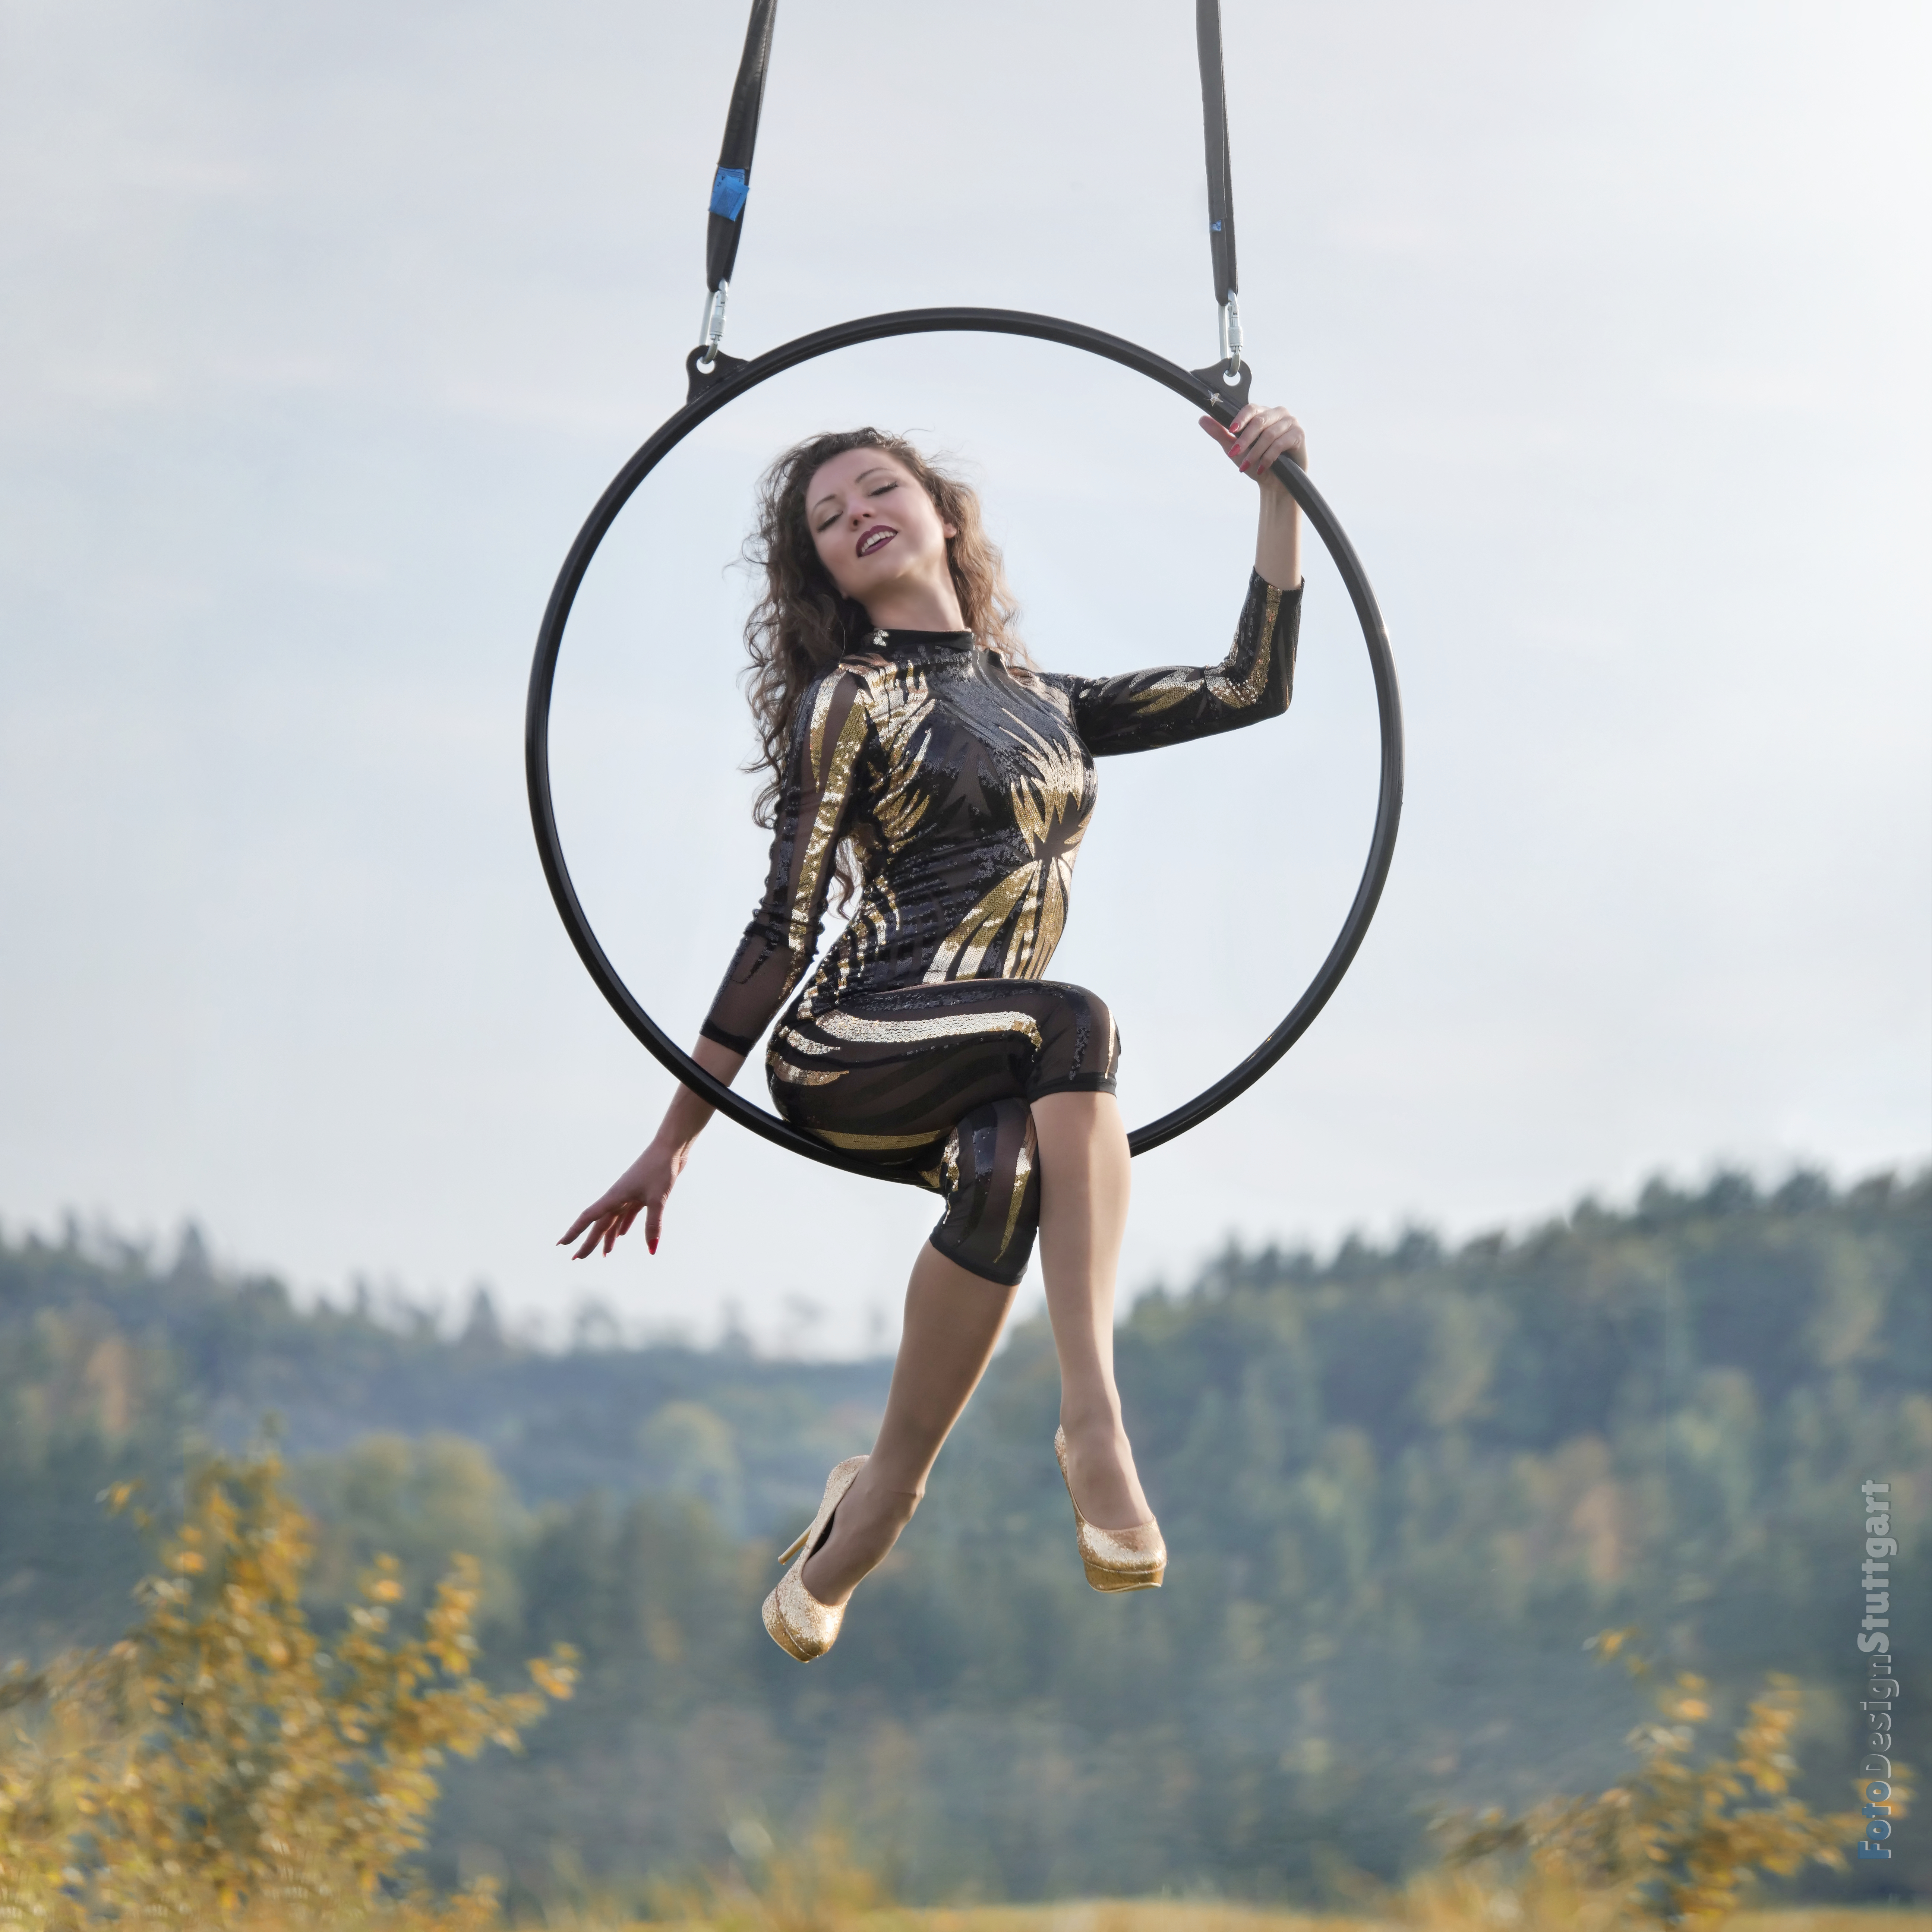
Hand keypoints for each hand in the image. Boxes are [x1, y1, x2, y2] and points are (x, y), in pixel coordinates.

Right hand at [559, 1138, 687, 1259]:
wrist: (671, 1148)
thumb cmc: (661, 1169)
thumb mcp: (657, 1199)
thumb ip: (653, 1224)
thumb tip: (652, 1250)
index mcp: (614, 1196)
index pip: (589, 1218)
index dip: (574, 1232)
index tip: (561, 1244)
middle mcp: (618, 1196)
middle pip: (600, 1224)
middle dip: (589, 1242)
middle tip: (577, 1259)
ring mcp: (629, 1194)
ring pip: (614, 1220)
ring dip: (608, 1237)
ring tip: (604, 1254)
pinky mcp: (641, 1193)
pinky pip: (628, 1213)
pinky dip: (624, 1225)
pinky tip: (621, 1235)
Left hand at [1198, 402, 1305, 490]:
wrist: (1277, 484)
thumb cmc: (1257, 463)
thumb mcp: (1236, 449)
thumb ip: (1221, 433)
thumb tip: (1202, 419)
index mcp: (1263, 412)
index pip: (1251, 408)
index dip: (1241, 418)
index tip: (1231, 430)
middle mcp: (1279, 413)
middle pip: (1259, 421)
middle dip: (1245, 440)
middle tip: (1233, 454)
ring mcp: (1291, 422)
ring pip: (1269, 434)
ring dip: (1255, 452)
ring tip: (1246, 466)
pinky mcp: (1299, 435)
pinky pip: (1281, 443)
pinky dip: (1268, 457)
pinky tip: (1261, 467)